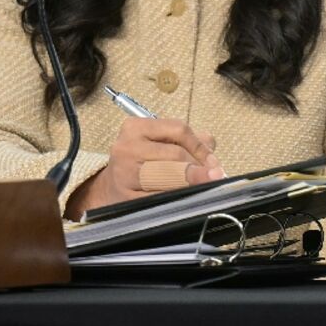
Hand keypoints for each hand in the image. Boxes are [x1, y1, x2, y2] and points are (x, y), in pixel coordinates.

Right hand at [66, 118, 224, 218]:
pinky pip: (161, 198)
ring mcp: (124, 174)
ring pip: (170, 177)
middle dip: (200, 168)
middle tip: (215, 177)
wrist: (110, 188)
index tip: (214, 162)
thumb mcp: (160, 142)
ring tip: (204, 187)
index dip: (201, 147)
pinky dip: (178, 198)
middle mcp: (127, 147)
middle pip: (176, 155)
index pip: (179, 130)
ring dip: (191, 184)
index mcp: (136, 127)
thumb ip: (188, 140)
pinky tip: (185, 198)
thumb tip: (211, 147)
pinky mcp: (126, 198)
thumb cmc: (142, 161)